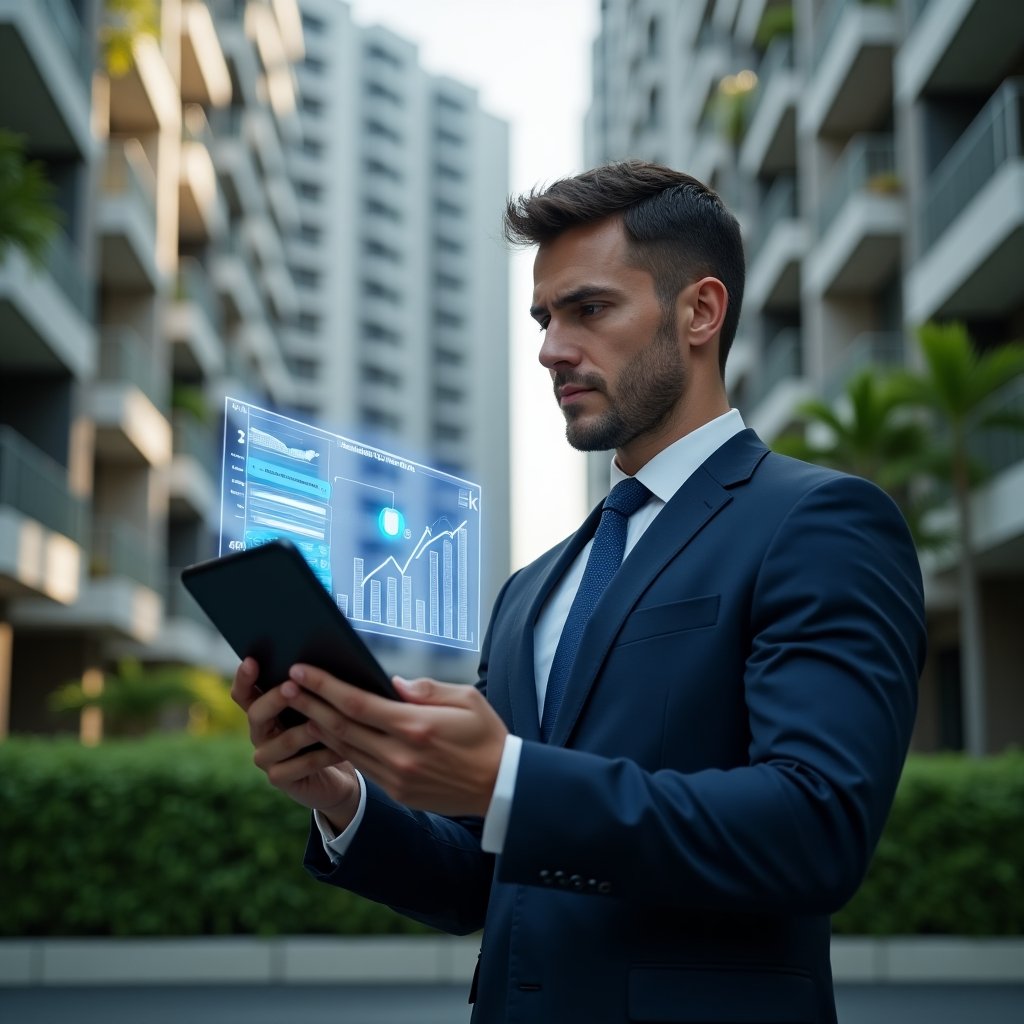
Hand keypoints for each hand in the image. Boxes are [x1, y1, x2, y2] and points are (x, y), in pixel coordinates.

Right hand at [230, 658, 360, 830]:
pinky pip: (302, 764)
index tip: (252, 660)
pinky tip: (342, 748)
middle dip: (275, 699)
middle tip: (292, 687)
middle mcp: (259, 734)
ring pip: (284, 741)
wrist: (336, 776)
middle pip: (257, 714)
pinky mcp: (281, 779)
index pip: (244, 693)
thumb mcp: (319, 708)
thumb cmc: (328, 732)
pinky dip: (324, 755)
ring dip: (308, 729)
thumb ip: (312, 690)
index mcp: (263, 711)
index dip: (244, 678)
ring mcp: (267, 759)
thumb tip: (322, 664)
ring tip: (328, 719)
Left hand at [280, 665, 508, 817]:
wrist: (502, 786)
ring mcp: (397, 777)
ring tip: (298, 706)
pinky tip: (328, 732)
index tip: (301, 670)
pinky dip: (340, 747)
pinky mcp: (398, 792)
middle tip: (284, 686)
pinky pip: (361, 766)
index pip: (357, 703)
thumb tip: (392, 684)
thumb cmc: (487, 735)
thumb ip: (426, 690)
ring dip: (318, 726)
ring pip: (346, 749)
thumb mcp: (466, 699)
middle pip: (341, 726)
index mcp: (416, 727)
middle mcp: (400, 755)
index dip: (324, 686)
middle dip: (309, 703)